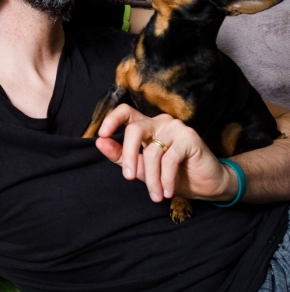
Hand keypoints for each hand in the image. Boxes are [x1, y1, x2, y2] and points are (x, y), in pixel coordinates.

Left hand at [95, 104, 236, 203]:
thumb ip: (120, 156)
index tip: (102, 135)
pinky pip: (170, 159)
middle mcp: (160, 122)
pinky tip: (167, 191)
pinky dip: (166, 178)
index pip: (125, 112)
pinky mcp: (190, 137)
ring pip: (153, 151)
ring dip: (152, 177)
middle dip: (129, 155)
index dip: (112, 119)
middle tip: (128, 177)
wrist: (206, 186)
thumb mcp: (141, 168)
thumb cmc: (173, 175)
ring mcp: (176, 128)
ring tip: (156, 195)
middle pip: (135, 130)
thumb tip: (99, 142)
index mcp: (146, 126)